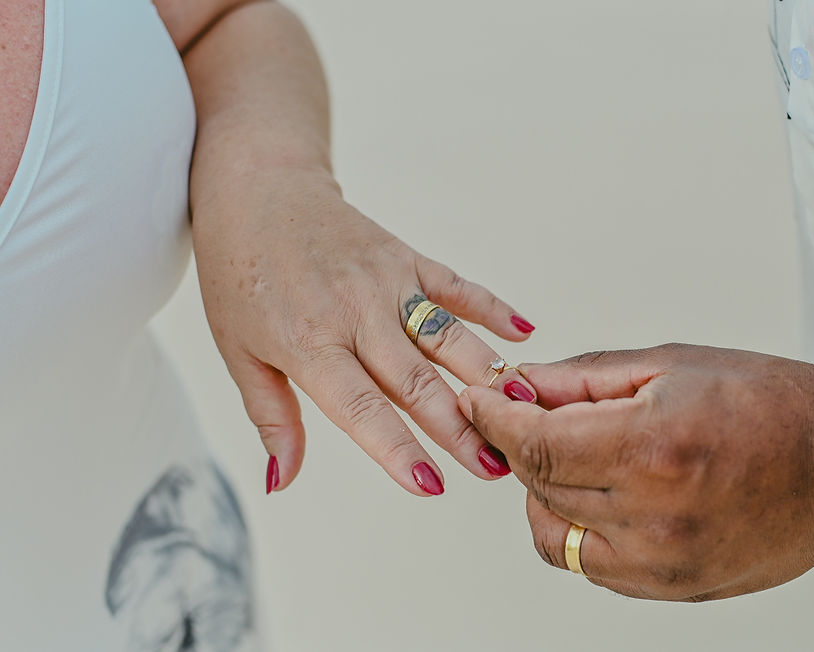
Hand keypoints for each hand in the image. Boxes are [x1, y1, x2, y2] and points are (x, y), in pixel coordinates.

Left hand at [192, 166, 536, 494]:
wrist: (257, 187)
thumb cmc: (239, 274)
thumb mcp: (237, 351)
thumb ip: (272, 417)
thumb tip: (281, 481)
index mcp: (308, 342)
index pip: (360, 407)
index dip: (397, 449)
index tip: (432, 486)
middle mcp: (355, 312)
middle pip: (417, 380)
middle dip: (460, 428)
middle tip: (496, 468)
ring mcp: (386, 281)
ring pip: (447, 336)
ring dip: (487, 375)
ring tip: (523, 409)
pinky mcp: (405, 257)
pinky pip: (455, 286)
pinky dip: (492, 308)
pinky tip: (524, 333)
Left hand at [458, 345, 813, 600]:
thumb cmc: (776, 405)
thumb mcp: (673, 366)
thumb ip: (583, 380)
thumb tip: (521, 384)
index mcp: (652, 446)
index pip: (535, 443)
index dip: (495, 419)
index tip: (479, 401)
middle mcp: (652, 514)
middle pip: (538, 486)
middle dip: (518, 446)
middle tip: (524, 415)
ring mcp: (662, 561)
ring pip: (552, 532)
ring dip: (543, 491)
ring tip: (571, 455)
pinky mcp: (673, 588)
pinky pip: (589, 565)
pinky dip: (577, 527)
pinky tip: (600, 493)